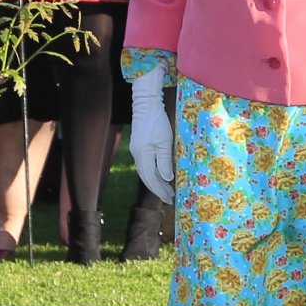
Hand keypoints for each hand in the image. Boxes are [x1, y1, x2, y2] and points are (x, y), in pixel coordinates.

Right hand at [130, 72, 174, 202]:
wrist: (146, 106)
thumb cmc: (157, 122)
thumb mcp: (165, 143)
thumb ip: (165, 162)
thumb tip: (167, 179)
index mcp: (143, 156)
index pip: (151, 179)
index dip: (160, 190)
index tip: (169, 199)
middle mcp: (137, 156)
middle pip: (146, 178)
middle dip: (158, 190)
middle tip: (169, 199)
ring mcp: (136, 152)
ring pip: (144, 173)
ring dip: (155, 183)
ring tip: (166, 190)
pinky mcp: (138, 147)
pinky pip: (144, 166)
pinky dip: (152, 174)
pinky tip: (159, 176)